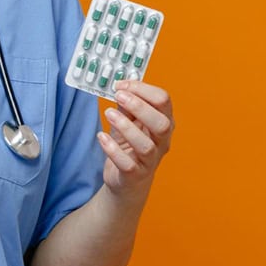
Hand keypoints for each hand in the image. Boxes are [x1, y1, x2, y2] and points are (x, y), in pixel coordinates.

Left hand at [98, 81, 173, 198]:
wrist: (126, 180)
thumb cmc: (129, 146)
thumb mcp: (127, 122)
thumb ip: (125, 106)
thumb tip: (120, 87)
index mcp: (163, 123)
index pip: (164, 102)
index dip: (143, 89)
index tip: (122, 85)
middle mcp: (162, 142)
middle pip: (163, 124)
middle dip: (140, 107)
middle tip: (119, 96)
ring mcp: (150, 160)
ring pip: (146, 146)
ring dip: (126, 127)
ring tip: (109, 113)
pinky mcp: (135, 175)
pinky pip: (127, 164)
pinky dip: (113, 149)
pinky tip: (102, 137)